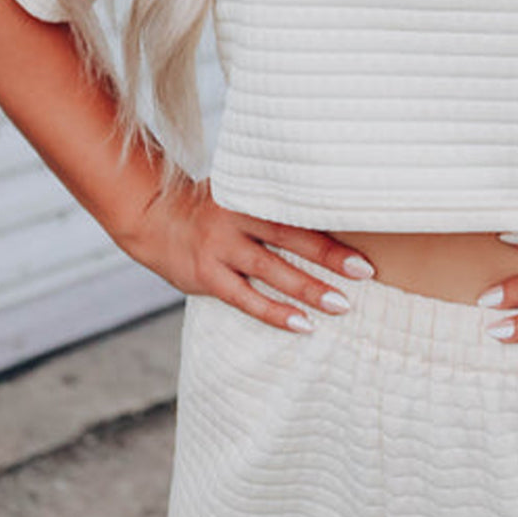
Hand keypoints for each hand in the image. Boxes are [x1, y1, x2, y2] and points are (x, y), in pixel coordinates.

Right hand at [118, 173, 375, 333]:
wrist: (152, 218)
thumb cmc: (211, 208)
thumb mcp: (239, 192)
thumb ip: (273, 203)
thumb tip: (329, 214)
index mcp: (249, 194)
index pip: (295, 208)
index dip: (329, 221)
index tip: (363, 232)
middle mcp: (235, 219)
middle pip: (289, 236)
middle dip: (329, 255)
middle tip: (365, 271)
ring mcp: (219, 248)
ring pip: (270, 270)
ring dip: (307, 288)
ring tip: (341, 304)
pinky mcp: (206, 276)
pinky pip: (245, 298)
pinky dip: (275, 312)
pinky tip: (303, 324)